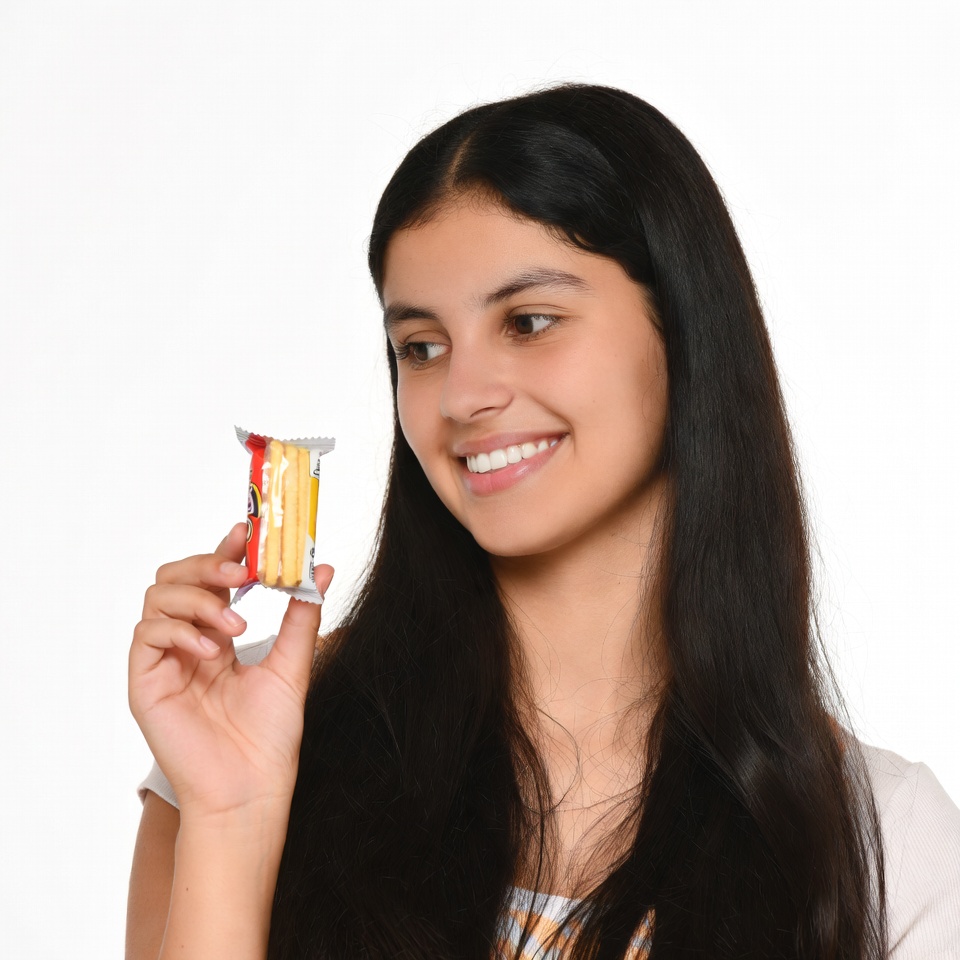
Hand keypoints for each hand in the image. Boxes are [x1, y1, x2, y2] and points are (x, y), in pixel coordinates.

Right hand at [129, 523, 333, 819]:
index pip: (213, 579)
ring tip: (235, 628)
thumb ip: (302, 614)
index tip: (249, 531)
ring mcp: (163, 661)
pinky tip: (212, 652)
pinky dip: (179, 632)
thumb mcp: (292, 664)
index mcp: (218, 635)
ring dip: (199, 601)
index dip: (226, 551)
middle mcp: (187, 642)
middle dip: (208, 565)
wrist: (250, 788)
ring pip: (158, 597)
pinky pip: (146, 634)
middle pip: (176, 577)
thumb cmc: (268, 736)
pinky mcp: (144, 682)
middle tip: (241, 573)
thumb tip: (322, 568)